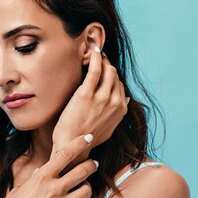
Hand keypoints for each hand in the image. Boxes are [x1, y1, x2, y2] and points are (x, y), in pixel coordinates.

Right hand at [0, 134, 98, 197]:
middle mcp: (53, 190)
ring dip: (87, 187)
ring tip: (83, 188)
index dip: (79, 143)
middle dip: (91, 165)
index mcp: (41, 178)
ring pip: (86, 191)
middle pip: (82, 171)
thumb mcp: (19, 190)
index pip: (65, 154)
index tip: (89, 137)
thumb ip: (33, 179)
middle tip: (93, 164)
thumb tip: (41, 170)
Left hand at [51, 47, 129, 166]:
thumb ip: (117, 114)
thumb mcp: (108, 128)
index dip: (112, 77)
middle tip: (100, 58)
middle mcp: (114, 102)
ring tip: (95, 53)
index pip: (120, 86)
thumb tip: (126, 100)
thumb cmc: (86, 138)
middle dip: (108, 65)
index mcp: (120, 109)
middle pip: (115, 76)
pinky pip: (95, 70)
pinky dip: (96, 58)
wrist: (72, 146)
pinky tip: (93, 51)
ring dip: (103, 60)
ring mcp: (101, 98)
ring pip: (108, 71)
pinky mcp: (86, 94)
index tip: (105, 69)